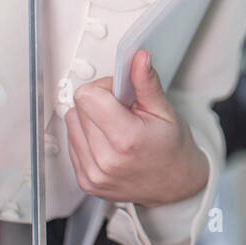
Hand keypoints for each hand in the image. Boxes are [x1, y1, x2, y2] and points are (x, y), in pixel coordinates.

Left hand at [64, 50, 209, 207]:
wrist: (174, 185)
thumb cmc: (171, 149)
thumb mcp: (165, 111)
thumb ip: (146, 83)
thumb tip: (138, 59)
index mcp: (125, 140)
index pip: (88, 96)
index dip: (105, 88)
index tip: (120, 95)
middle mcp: (104, 161)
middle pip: (79, 108)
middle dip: (99, 102)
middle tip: (123, 112)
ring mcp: (92, 174)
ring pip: (71, 124)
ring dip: (90, 120)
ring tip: (115, 128)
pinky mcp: (85, 181)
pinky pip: (71, 144)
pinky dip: (87, 138)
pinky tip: (108, 143)